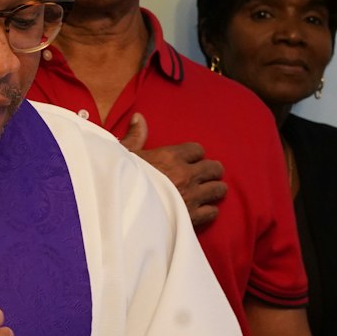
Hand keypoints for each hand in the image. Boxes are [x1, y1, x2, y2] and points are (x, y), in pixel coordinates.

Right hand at [120, 114, 227, 229]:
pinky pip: (212, 212)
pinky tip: (203, 210)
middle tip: (208, 174)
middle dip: (212, 170)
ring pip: (217, 189)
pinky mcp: (191, 218)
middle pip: (213, 168)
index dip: (195, 154)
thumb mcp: (124, 156)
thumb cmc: (119, 183)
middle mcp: (184, 175)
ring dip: (215, 189)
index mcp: (169, 157)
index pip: (197, 150)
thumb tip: (139, 117)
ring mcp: (190, 197)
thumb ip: (136, 137)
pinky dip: (210, 211)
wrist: (119, 212)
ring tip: (211, 191)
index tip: (192, 159)